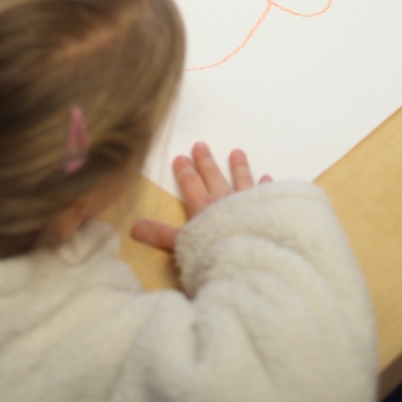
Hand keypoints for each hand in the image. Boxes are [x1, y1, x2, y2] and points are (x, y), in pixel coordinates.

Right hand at [130, 142, 270, 252]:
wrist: (252, 257)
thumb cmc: (215, 252)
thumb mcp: (182, 246)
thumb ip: (161, 235)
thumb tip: (133, 227)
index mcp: (202, 207)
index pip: (190, 184)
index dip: (184, 171)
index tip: (181, 157)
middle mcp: (224, 199)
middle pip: (213, 175)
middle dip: (205, 161)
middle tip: (201, 145)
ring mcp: (248, 201)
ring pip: (241, 178)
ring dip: (238, 166)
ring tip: (237, 152)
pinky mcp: (268, 208)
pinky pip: (266, 193)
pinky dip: (266, 185)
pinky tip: (268, 178)